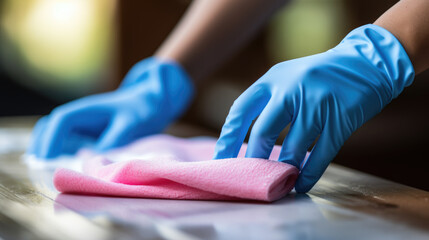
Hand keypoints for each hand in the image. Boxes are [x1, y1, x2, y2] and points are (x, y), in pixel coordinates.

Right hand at [28, 57, 193, 158]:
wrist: (151, 103)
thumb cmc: (142, 110)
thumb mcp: (133, 123)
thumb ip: (116, 137)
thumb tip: (97, 154)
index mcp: (89, 109)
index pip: (63, 120)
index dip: (52, 137)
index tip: (47, 156)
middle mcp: (81, 116)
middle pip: (50, 125)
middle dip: (41, 142)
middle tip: (36, 164)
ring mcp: (83, 125)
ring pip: (55, 134)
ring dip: (47, 147)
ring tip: (43, 167)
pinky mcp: (88, 134)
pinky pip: (68, 142)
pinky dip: (59, 152)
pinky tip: (59, 165)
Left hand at [213, 25, 413, 192]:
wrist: (366, 63)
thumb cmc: (320, 76)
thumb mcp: (288, 77)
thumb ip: (268, 101)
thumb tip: (247, 139)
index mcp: (273, 79)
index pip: (241, 110)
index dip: (228, 137)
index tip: (220, 159)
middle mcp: (292, 89)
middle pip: (263, 132)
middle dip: (254, 159)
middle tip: (248, 176)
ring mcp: (317, 104)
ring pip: (292, 148)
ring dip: (283, 170)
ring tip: (277, 182)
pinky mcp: (340, 119)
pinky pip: (320, 155)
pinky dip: (309, 174)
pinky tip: (301, 184)